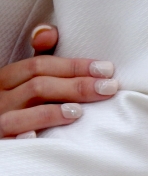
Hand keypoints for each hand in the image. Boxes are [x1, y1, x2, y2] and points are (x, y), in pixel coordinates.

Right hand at [0, 24, 117, 137]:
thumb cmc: (20, 105)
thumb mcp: (25, 78)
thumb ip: (41, 57)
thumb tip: (48, 31)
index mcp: (7, 79)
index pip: (40, 65)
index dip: (74, 66)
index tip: (106, 69)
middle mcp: (1, 98)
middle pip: (38, 86)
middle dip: (76, 85)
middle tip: (108, 87)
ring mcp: (0, 121)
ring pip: (21, 114)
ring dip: (52, 112)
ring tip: (80, 111)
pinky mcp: (1, 143)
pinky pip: (9, 138)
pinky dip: (24, 136)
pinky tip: (39, 136)